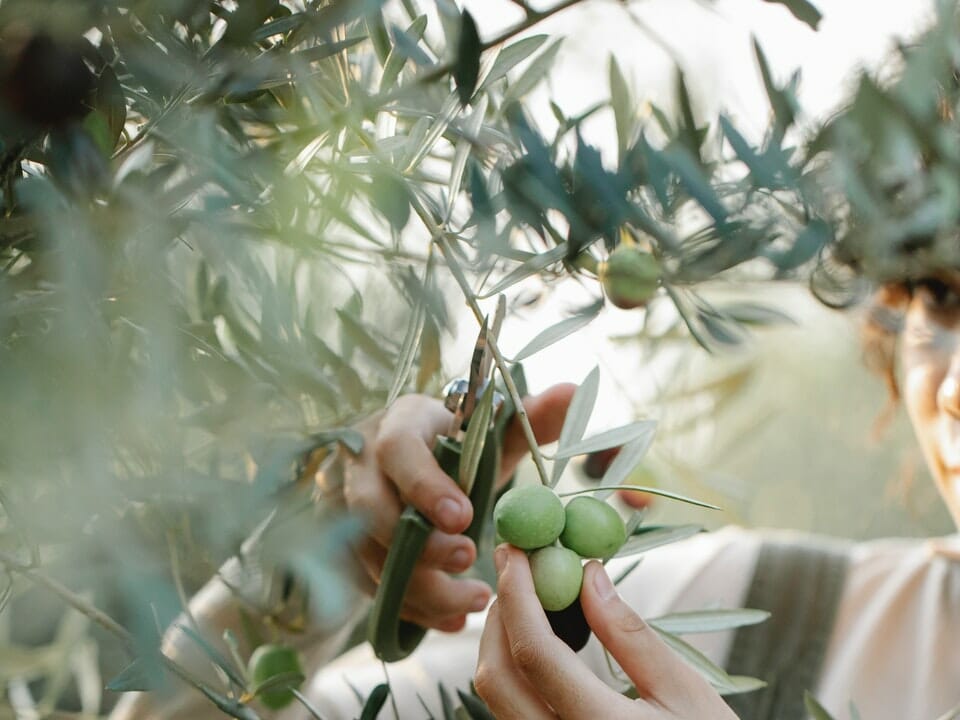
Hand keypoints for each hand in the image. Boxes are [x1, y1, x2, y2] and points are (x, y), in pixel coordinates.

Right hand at [343, 384, 574, 631]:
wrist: (415, 459)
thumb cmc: (456, 443)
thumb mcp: (492, 429)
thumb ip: (532, 416)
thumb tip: (573, 392)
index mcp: (399, 424)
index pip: (397, 450)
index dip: (425, 486)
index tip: (465, 517)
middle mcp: (363, 465)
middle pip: (371, 510)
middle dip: (419, 544)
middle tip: (468, 559)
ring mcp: (348, 510)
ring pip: (368, 557)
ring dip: (421, 588)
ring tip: (476, 601)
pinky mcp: (349, 549)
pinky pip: (371, 587)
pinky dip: (413, 609)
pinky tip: (453, 619)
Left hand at [475, 544, 736, 718]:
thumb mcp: (686, 694)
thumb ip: (629, 635)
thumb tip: (587, 575)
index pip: (535, 653)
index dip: (518, 595)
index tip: (517, 552)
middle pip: (497, 678)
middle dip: (500, 615)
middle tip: (518, 570)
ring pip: (496, 700)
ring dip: (501, 642)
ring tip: (528, 599)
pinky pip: (511, 715)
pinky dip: (513, 671)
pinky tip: (539, 643)